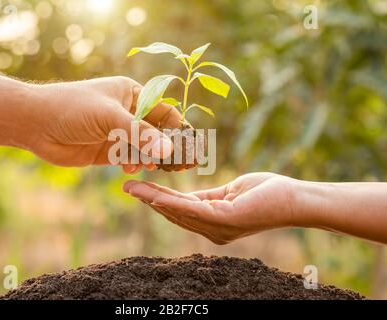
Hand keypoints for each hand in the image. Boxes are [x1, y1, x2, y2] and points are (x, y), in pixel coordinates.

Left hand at [26, 76, 180, 170]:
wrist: (34, 124)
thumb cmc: (71, 109)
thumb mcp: (109, 118)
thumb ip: (140, 134)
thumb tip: (169, 151)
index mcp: (132, 93)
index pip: (165, 111)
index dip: (178, 128)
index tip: (188, 147)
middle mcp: (127, 112)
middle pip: (157, 131)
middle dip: (166, 147)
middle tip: (175, 164)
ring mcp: (117, 132)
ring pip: (145, 147)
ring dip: (149, 158)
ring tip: (149, 166)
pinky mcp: (107, 150)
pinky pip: (130, 158)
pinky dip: (134, 164)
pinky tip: (129, 167)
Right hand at [123, 172, 296, 243]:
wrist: (294, 198)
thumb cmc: (266, 193)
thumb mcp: (229, 193)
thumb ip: (207, 198)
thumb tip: (186, 196)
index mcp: (212, 223)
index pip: (179, 211)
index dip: (157, 201)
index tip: (138, 189)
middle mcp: (212, 231)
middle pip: (173, 214)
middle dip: (148, 200)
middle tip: (127, 187)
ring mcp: (218, 228)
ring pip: (178, 212)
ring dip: (153, 200)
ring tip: (133, 188)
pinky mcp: (225, 220)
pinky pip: (193, 210)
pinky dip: (172, 202)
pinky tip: (155, 194)